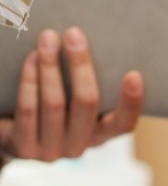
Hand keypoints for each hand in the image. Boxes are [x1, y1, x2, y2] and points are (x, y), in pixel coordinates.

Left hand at [0, 27, 142, 162]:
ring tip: (48, 38)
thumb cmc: (55, 108)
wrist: (16, 135)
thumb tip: (90, 41)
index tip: (134, 74)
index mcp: (102, 135)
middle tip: (74, 34)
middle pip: (86, 103)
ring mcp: (51, 150)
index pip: (124, 124)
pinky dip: (30, 79)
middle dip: (80, 65)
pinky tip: (32, 58)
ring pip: (54, 103)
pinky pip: (29, 108)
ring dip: (50, 65)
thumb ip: (90, 85)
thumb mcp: (76, 104)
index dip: (131, 102)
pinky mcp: (24, 147)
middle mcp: (80, 146)